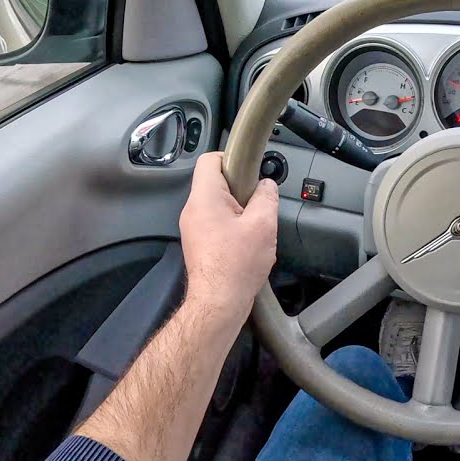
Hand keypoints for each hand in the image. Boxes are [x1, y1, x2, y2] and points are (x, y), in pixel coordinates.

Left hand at [179, 152, 278, 320]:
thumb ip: (266, 197)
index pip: (210, 160)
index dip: (232, 158)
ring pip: (218, 203)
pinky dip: (233, 225)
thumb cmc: (236, 267)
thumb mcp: (263, 224)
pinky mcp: (199, 242)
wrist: (219, 302)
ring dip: (239, 209)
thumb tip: (267, 186)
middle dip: (241, 188)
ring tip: (253, 226)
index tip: (251, 169)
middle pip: (216, 182)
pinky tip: (247, 241)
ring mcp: (193, 227)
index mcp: (204, 198)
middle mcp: (193, 210)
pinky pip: (216, 221)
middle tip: (257, 203)